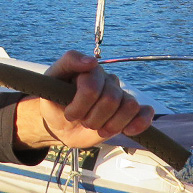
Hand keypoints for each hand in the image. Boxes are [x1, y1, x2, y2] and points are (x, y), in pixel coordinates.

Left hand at [16, 51, 153, 149]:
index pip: (91, 86)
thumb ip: (67, 65)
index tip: (70, 113)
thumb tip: (93, 61)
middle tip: (81, 121)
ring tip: (96, 128)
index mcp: (88, 69)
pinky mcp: (128, 111)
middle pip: (111, 99)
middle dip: (92, 118)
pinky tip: (127, 131)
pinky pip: (145, 112)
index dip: (80, 105)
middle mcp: (105, 79)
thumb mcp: (48, 84)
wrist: (60, 126)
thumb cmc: (54, 103)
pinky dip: (139, 122)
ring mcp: (118, 94)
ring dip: (111, 124)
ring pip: (130, 106)